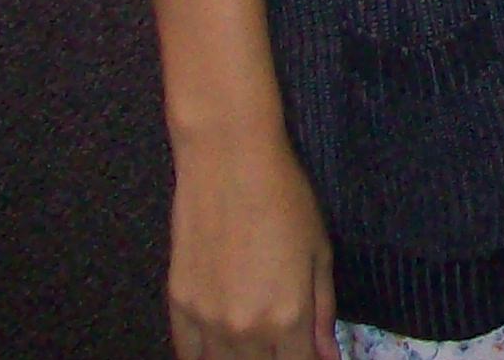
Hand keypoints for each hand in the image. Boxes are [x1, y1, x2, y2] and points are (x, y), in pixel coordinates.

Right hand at [167, 127, 336, 359]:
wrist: (229, 163)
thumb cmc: (286, 200)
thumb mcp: (319, 252)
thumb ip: (322, 311)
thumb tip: (327, 356)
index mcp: (287, 318)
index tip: (311, 355)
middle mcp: (245, 330)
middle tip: (284, 345)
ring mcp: (206, 322)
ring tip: (256, 346)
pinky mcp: (177, 306)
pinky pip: (187, 353)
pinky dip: (204, 358)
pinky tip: (220, 350)